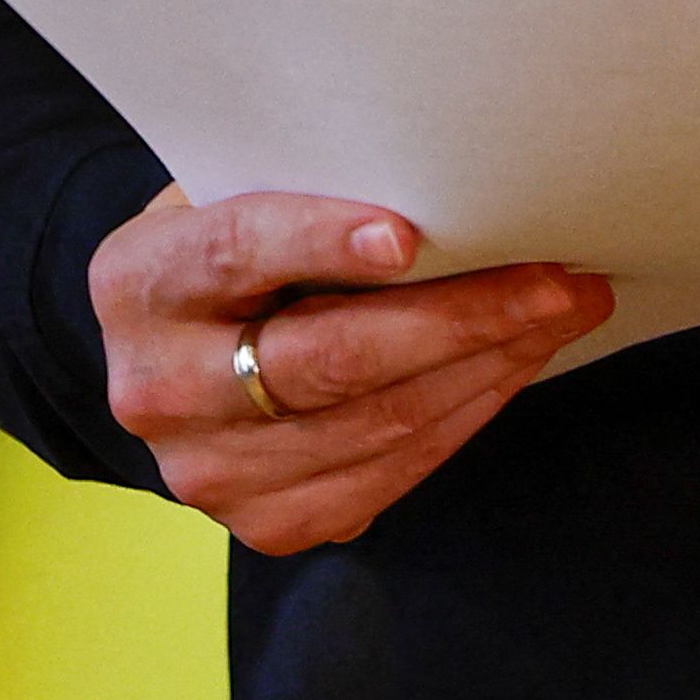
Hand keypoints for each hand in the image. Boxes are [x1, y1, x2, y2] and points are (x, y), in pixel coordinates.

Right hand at [88, 187, 611, 550]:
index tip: (410, 235)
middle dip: (460, 317)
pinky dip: (463, 417)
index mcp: (139, 280)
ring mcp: (206, 473)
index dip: (321, 239)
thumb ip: (307, 182)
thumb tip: (450, 173)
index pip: (233, 251)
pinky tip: (510, 368)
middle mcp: (155, 388)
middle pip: (325, 359)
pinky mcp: (263, 526)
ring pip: (374, 425)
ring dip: (486, 368)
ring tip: (560, 314)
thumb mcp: (240, 189)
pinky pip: (387, 477)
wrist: (182, 345)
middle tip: (557, 280)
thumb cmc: (237, 240)